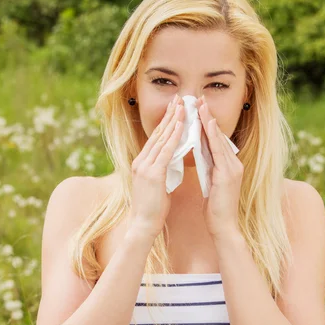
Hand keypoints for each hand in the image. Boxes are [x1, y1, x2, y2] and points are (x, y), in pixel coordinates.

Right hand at [129, 95, 184, 238]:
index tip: (175, 109)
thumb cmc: (152, 209)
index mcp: (141, 164)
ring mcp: (145, 167)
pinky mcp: (153, 174)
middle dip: (169, 115)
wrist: (143, 225)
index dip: (165, 123)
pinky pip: (166, 150)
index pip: (155, 138)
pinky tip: (182, 125)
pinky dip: (174, 136)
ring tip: (183, 105)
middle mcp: (140, 161)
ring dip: (173, 120)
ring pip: (162, 138)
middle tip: (180, 99)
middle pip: (157, 133)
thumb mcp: (157, 185)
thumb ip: (162, 171)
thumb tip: (171, 162)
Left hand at [196, 95, 243, 239]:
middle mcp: (234, 164)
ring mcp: (232, 168)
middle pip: (218, 136)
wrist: (223, 227)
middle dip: (207, 116)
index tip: (198, 108)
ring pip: (218, 139)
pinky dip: (211, 136)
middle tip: (198, 98)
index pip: (216, 141)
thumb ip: (209, 167)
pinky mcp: (228, 174)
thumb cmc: (215, 209)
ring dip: (209, 121)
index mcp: (229, 166)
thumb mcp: (211, 183)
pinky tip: (205, 124)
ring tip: (200, 105)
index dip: (207, 124)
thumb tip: (200, 154)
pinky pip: (218, 150)